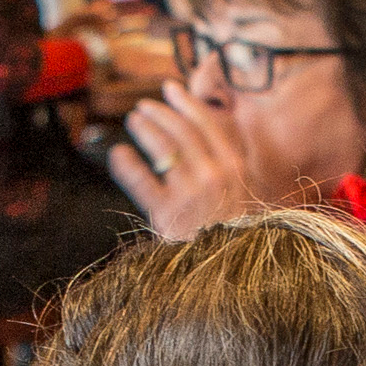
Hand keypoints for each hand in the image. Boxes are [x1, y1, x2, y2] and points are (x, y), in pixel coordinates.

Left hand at [107, 76, 290, 239]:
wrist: (232, 276)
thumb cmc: (240, 234)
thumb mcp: (247, 193)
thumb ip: (229, 162)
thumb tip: (213, 131)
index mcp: (236, 167)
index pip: (207, 123)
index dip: (186, 102)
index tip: (170, 88)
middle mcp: (215, 175)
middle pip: (181, 131)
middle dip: (160, 113)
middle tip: (143, 107)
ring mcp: (190, 194)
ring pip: (162, 148)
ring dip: (145, 129)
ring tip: (133, 122)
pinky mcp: (167, 214)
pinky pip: (141, 180)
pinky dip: (126, 163)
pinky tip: (118, 153)